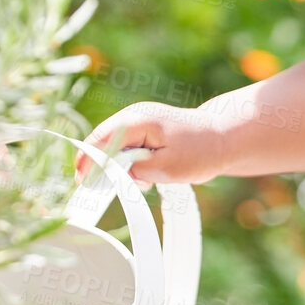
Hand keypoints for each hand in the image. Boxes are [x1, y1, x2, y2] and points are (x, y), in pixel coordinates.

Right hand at [76, 103, 224, 185]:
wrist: (223, 138)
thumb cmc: (200, 152)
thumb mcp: (166, 168)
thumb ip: (136, 170)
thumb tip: (114, 174)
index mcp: (137, 120)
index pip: (101, 139)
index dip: (87, 161)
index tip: (81, 182)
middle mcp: (134, 116)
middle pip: (102, 140)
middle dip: (98, 165)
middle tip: (95, 189)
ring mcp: (139, 120)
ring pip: (113, 144)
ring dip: (118, 165)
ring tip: (140, 182)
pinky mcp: (145, 128)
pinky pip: (126, 145)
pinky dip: (129, 162)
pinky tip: (145, 176)